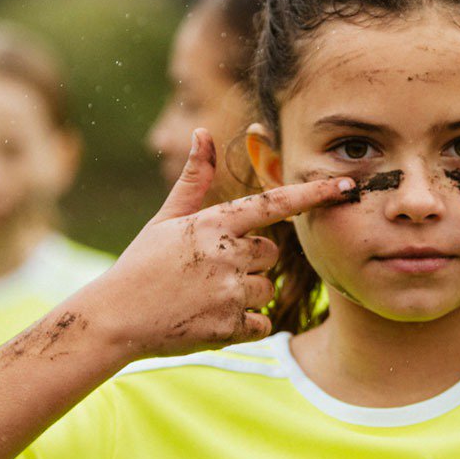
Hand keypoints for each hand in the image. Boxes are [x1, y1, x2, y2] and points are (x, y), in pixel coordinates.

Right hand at [87, 128, 353, 359]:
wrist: (114, 320)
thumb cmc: (141, 266)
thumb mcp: (165, 220)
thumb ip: (194, 179)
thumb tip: (203, 131)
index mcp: (213, 224)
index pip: (274, 204)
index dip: (313, 194)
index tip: (345, 185)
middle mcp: (226, 254)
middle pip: (271, 253)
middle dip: (250, 261)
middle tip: (210, 271)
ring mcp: (229, 291)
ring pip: (267, 288)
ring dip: (246, 294)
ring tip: (205, 296)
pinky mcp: (230, 327)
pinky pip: (262, 322)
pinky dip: (245, 325)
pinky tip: (211, 319)